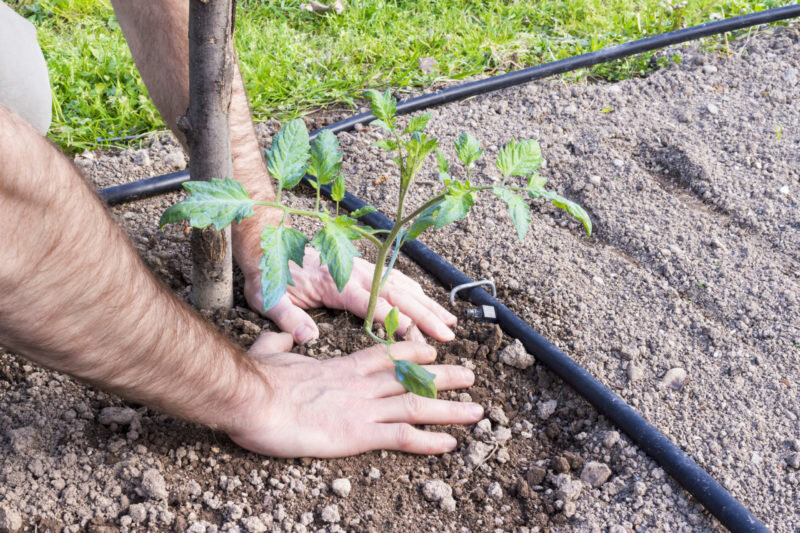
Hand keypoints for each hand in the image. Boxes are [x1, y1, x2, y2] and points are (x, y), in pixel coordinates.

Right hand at [228, 334, 482, 457]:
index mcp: (342, 366)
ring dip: (450, 409)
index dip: (412, 353)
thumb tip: (284, 335)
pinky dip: (428, 441)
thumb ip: (282, 341)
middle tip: (470, 376)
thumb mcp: (271, 350)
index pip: (385, 355)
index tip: (433, 353)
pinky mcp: (359, 433)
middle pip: (411, 377)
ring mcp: (363, 408)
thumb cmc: (259, 378)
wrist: (254, 399)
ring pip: (416, 405)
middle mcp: (361, 384)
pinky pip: (402, 436)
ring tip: (477, 411)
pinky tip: (450, 445)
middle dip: (444, 377)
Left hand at [244, 247, 456, 344]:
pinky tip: (427, 302)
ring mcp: (361, 268)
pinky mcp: (361, 267)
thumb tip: (308, 338)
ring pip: (401, 286)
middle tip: (449, 333)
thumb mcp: (270, 299)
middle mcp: (355, 272)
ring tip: (449, 320)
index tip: (418, 337)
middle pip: (397, 295)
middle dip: (425, 314)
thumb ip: (289, 319)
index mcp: (336, 283)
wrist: (267, 241)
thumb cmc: (269, 273)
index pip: (373, 304)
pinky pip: (394, 279)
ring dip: (426, 303)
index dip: (396, 321)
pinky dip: (415, 291)